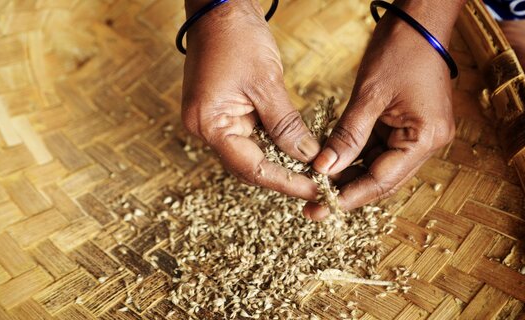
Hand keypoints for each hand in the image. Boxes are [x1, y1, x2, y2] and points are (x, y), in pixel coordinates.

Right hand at [182, 0, 319, 199]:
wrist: (219, 6)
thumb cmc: (236, 37)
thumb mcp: (266, 83)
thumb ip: (286, 125)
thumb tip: (308, 157)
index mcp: (209, 124)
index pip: (252, 167)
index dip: (286, 182)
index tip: (316, 189)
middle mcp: (205, 128)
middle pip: (249, 166)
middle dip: (285, 176)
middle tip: (319, 184)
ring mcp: (213, 120)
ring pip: (251, 153)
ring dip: (280, 161)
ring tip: (313, 171)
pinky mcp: (223, 110)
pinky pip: (250, 136)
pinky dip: (273, 143)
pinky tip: (296, 149)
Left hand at [304, 1, 463, 219]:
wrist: (421, 21)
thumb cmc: (400, 50)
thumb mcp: (369, 95)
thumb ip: (348, 136)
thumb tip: (324, 169)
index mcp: (425, 138)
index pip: (382, 179)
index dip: (350, 196)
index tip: (322, 208)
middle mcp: (428, 143)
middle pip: (383, 179)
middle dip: (348, 192)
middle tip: (315, 206)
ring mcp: (420, 135)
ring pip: (380, 167)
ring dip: (351, 176)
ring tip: (318, 187)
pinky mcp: (410, 126)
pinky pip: (380, 150)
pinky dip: (357, 157)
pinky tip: (333, 164)